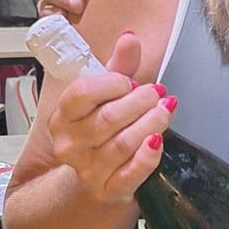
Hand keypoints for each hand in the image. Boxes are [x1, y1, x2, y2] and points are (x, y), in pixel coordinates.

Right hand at [46, 32, 174, 204]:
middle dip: (140, 102)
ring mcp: (88, 170)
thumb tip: (130, 38)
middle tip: (158, 94)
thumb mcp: (105, 97)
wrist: (94, 182)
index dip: (112, 83)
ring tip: (166, 111)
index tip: (131, 82)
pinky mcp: (110, 190)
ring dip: (151, 124)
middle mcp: (70, 144)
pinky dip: (149, 156)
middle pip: (108, 119)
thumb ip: (118, 68)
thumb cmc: (101, 132)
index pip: (82, 93)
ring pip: (123, 144)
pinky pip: (132, 173)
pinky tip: (158, 140)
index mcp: (62, 116)